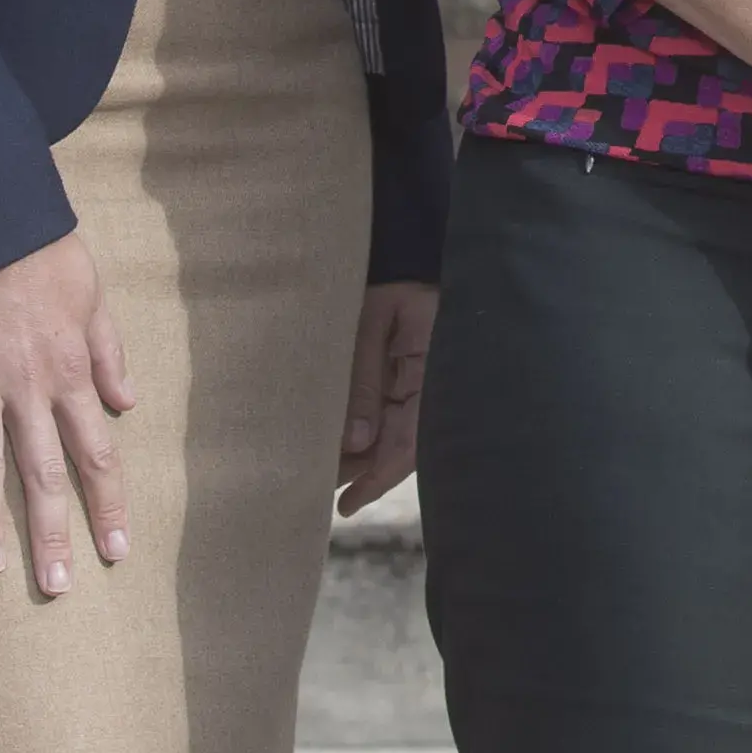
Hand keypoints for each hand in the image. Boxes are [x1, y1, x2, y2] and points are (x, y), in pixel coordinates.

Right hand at [0, 229, 129, 593]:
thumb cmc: (43, 252)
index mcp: (68, 373)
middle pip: (43, 472)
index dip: (107, 504)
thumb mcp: (94, 296)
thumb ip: (110, 352)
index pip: (95, 453)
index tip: (116, 550)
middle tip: (57, 586)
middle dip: (53, 532)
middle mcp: (24, 386)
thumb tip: (128, 402)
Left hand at [336, 278, 434, 510]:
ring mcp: (423, 382)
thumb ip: (365, 379)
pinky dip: (366, 434)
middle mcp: (434, 386)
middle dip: (362, 472)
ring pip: (394, 435)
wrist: (409, 248)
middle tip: (315, 491)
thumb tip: (356, 443)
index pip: (413, 442)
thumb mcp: (372, 323)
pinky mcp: (410, 377)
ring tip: (318, 475)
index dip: (380, 477)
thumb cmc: (392, 278)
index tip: (346, 504)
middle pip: (400, 445)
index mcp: (436, 373)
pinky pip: (392, 415)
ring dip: (361, 456)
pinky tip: (339, 448)